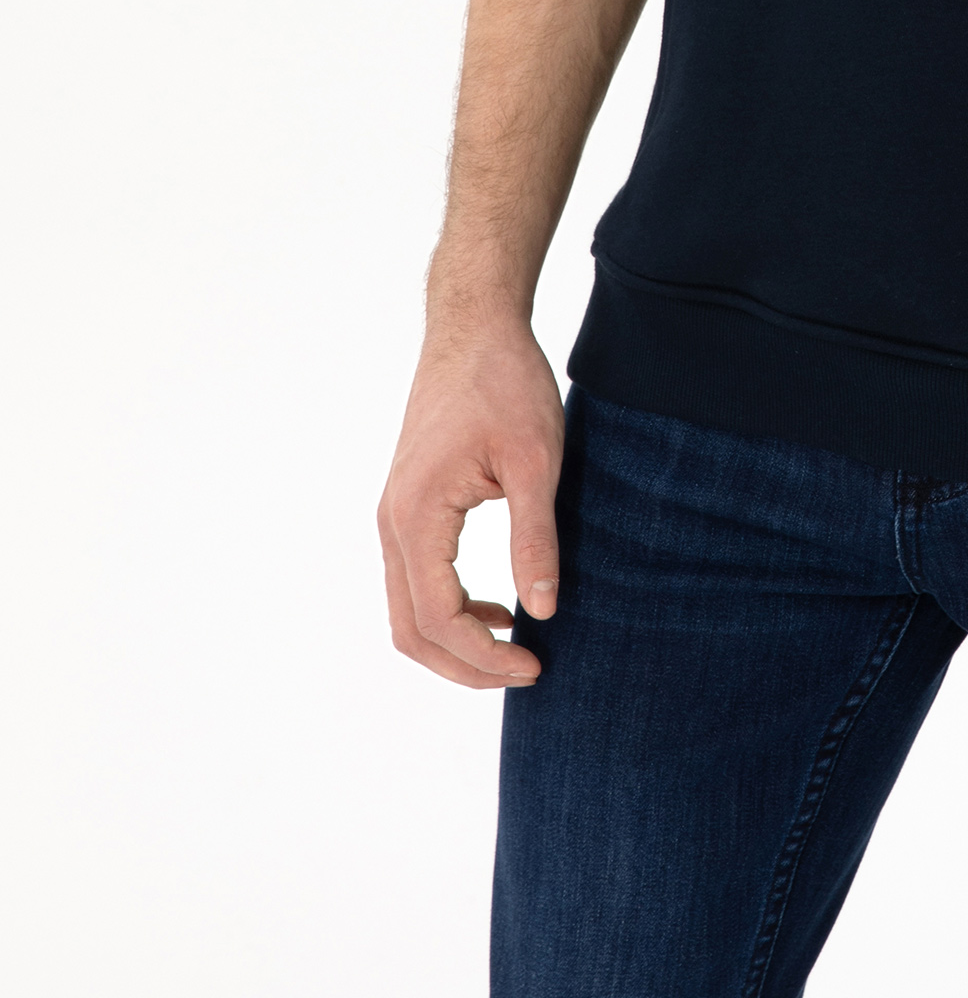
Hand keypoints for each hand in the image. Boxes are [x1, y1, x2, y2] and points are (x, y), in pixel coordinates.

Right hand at [377, 322, 565, 688]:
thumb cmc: (506, 382)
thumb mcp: (534, 460)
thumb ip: (535, 537)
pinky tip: (500, 605)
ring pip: (408, 609)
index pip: (438, 616)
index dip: (484, 656)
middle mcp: (393, 521)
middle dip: (465, 666)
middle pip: (410, 629)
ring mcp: (395, 512)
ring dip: (455, 642)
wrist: (473, 326)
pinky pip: (416, 578)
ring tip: (515, 649)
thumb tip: (544, 609)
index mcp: (417, 514)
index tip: (537, 662)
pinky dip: (450, 608)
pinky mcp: (409, 503)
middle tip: (527, 671)